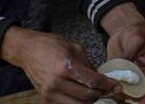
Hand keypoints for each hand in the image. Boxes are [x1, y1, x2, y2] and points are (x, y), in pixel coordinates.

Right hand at [0, 26, 120, 102]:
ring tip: (98, 94)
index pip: (93, 81)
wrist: (27, 50)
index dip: (108, 86)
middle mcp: (57, 82)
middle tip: (109, 90)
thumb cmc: (51, 45)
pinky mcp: (45, 98)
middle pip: (87, 96)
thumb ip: (89, 65)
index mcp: (66, 66)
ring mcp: (50, 92)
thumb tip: (101, 78)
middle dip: (102, 94)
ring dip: (91, 101)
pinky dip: (78, 102)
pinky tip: (84, 96)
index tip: (117, 87)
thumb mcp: (75, 48)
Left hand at [102, 3, 144, 102]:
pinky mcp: (118, 73)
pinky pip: (114, 83)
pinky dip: (110, 87)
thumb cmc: (137, 33)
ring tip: (110, 96)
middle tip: (121, 102)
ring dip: (119, 96)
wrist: (125, 28)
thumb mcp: (136, 41)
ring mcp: (129, 75)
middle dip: (131, 101)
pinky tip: (103, 89)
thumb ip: (129, 54)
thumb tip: (121, 65)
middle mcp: (141, 75)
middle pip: (139, 94)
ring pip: (125, 91)